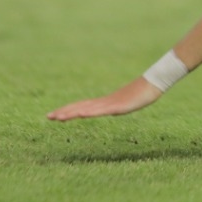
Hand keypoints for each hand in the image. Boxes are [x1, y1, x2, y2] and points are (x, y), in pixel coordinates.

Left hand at [47, 77, 162, 121]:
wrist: (154, 83)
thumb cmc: (143, 92)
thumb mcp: (127, 103)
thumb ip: (118, 106)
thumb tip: (115, 109)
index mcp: (104, 102)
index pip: (82, 106)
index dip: (67, 110)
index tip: (54, 115)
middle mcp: (104, 102)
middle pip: (80, 107)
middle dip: (63, 112)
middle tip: (48, 117)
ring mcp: (110, 103)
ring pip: (87, 109)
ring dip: (71, 113)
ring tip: (58, 117)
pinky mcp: (118, 105)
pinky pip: (101, 110)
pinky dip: (90, 112)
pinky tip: (81, 115)